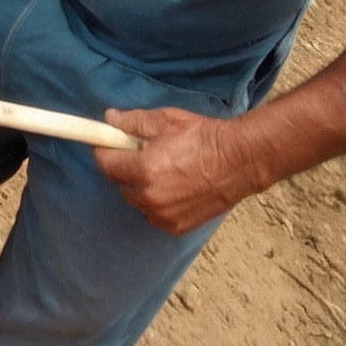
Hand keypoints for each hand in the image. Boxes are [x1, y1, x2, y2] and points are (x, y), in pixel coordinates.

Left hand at [93, 107, 262, 235]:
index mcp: (144, 169)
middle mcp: (151, 197)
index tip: (111, 144)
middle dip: (126, 169)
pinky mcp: (177, 226)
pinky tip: (175, 188)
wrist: (240, 161)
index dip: (106, 151)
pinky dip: (158, 203)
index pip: (105, 164)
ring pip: (137, 200)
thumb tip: (109, 119)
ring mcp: (164, 215)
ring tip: (165, 171)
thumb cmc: (202, 137)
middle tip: (146, 155)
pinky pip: (154, 214)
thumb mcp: (165, 121)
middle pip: (120, 183)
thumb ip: (131, 122)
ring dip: (142, 187)